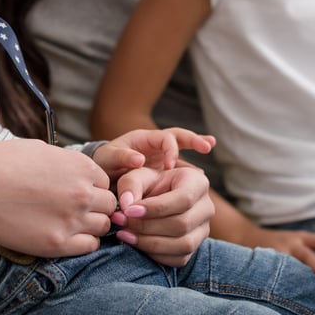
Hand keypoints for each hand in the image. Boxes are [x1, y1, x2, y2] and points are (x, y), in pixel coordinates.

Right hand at [0, 139, 116, 257]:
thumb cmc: (1, 162)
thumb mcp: (42, 150)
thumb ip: (66, 164)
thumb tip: (74, 172)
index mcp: (81, 167)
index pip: (105, 182)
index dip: (92, 188)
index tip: (77, 193)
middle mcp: (83, 193)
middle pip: (109, 205)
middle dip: (95, 206)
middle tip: (74, 210)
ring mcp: (72, 219)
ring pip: (103, 227)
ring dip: (91, 225)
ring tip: (69, 223)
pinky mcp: (57, 243)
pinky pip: (89, 247)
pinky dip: (83, 243)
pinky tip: (65, 236)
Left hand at [92, 127, 215, 179]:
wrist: (103, 174)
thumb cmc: (104, 164)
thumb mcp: (108, 159)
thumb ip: (121, 157)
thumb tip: (138, 159)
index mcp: (145, 139)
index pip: (165, 137)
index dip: (170, 149)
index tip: (170, 165)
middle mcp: (157, 146)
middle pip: (180, 136)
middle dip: (194, 139)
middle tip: (208, 145)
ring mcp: (163, 158)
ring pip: (184, 151)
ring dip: (197, 147)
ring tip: (210, 145)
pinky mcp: (165, 172)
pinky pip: (181, 170)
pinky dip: (191, 173)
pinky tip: (200, 178)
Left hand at [111, 164, 213, 266]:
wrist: (156, 199)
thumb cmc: (148, 184)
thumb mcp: (138, 176)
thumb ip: (131, 185)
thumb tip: (127, 205)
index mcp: (197, 182)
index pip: (183, 199)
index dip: (155, 208)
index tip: (129, 211)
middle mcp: (206, 207)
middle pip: (182, 224)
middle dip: (148, 226)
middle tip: (121, 222)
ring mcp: (203, 230)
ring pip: (183, 245)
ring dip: (149, 243)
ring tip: (124, 234)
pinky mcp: (195, 248)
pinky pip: (178, 259)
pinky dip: (155, 255)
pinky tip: (136, 243)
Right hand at [243, 226, 314, 286]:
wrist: (245, 236)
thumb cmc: (280, 241)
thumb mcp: (299, 238)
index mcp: (299, 238)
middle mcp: (289, 245)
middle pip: (307, 256)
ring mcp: (276, 255)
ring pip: (291, 267)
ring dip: (302, 279)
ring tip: (313, 292)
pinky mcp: (265, 265)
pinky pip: (277, 276)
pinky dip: (285, 284)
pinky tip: (292, 297)